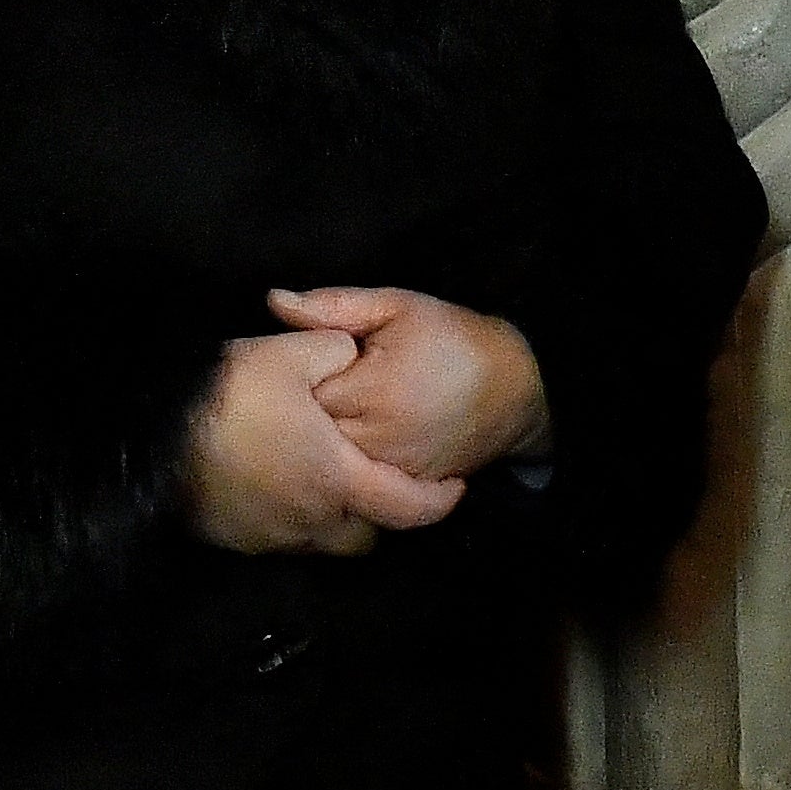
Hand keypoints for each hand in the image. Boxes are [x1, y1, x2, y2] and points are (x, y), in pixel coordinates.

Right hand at [184, 328, 461, 555]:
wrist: (150, 444)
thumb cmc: (227, 401)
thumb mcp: (287, 356)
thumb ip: (334, 349)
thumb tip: (353, 353)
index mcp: (339, 479)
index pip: (409, 507)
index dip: (439, 500)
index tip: (452, 484)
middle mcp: (315, 521)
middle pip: (369, 534)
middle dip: (381, 512)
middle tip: (379, 479)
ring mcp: (276, 537)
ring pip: (326, 541)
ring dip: (338, 518)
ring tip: (330, 480)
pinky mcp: (242, 542)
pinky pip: (285, 538)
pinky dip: (295, 518)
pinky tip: (280, 485)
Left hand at [269, 286, 546, 486]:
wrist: (515, 386)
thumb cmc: (452, 338)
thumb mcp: (396, 306)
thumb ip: (333, 307)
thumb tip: (274, 301)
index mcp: (371, 390)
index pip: (300, 393)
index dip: (297, 378)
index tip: (309, 365)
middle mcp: (379, 439)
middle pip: (311, 434)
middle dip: (306, 414)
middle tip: (321, 388)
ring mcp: (394, 469)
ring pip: (333, 462)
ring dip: (327, 440)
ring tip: (341, 412)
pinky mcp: (407, 488)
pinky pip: (361, 482)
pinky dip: (353, 463)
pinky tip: (361, 437)